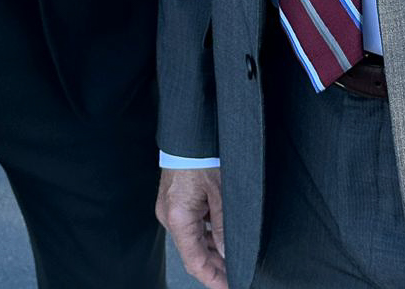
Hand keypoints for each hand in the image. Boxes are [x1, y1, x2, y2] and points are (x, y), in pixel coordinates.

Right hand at [156, 167, 225, 288]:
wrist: (188, 130)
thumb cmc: (202, 156)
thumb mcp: (221, 193)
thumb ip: (223, 226)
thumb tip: (227, 253)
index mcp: (178, 218)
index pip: (195, 262)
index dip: (213, 279)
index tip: (229, 287)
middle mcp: (169, 215)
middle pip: (192, 253)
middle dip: (215, 266)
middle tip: (235, 275)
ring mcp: (169, 207)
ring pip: (192, 239)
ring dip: (211, 250)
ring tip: (232, 258)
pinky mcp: (173, 199)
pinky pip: (190, 224)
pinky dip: (205, 234)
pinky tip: (221, 237)